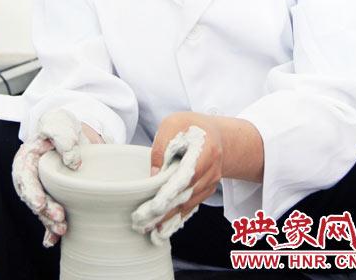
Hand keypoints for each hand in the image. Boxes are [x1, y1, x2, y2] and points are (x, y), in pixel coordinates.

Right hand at [12, 109, 102, 246]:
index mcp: (27, 158)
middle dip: (44, 210)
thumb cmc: (60, 125)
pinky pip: (48, 214)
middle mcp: (31, 175)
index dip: (32, 192)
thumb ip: (65, 139)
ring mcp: (41, 187)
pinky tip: (52, 241)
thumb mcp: (60, 124)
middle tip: (59, 217)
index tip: (40, 203)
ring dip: (50, 221)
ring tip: (63, 229)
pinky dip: (50, 229)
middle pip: (33, 196)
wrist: (69, 131)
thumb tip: (73, 163)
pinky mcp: (52, 194)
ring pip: (42, 208)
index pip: (25, 177)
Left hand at [132, 112, 222, 243]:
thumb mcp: (172, 124)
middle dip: (163, 211)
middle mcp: (212, 169)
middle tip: (141, 222)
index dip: (171, 192)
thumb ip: (162, 147)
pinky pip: (191, 206)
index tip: (154, 206)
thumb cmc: (190, 126)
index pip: (187, 175)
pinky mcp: (206, 190)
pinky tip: (162, 229)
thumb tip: (153, 176)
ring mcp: (211, 182)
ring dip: (168, 218)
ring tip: (147, 229)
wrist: (214, 134)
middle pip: (186, 194)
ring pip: (188, 204)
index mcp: (205, 150)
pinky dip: (176, 218)